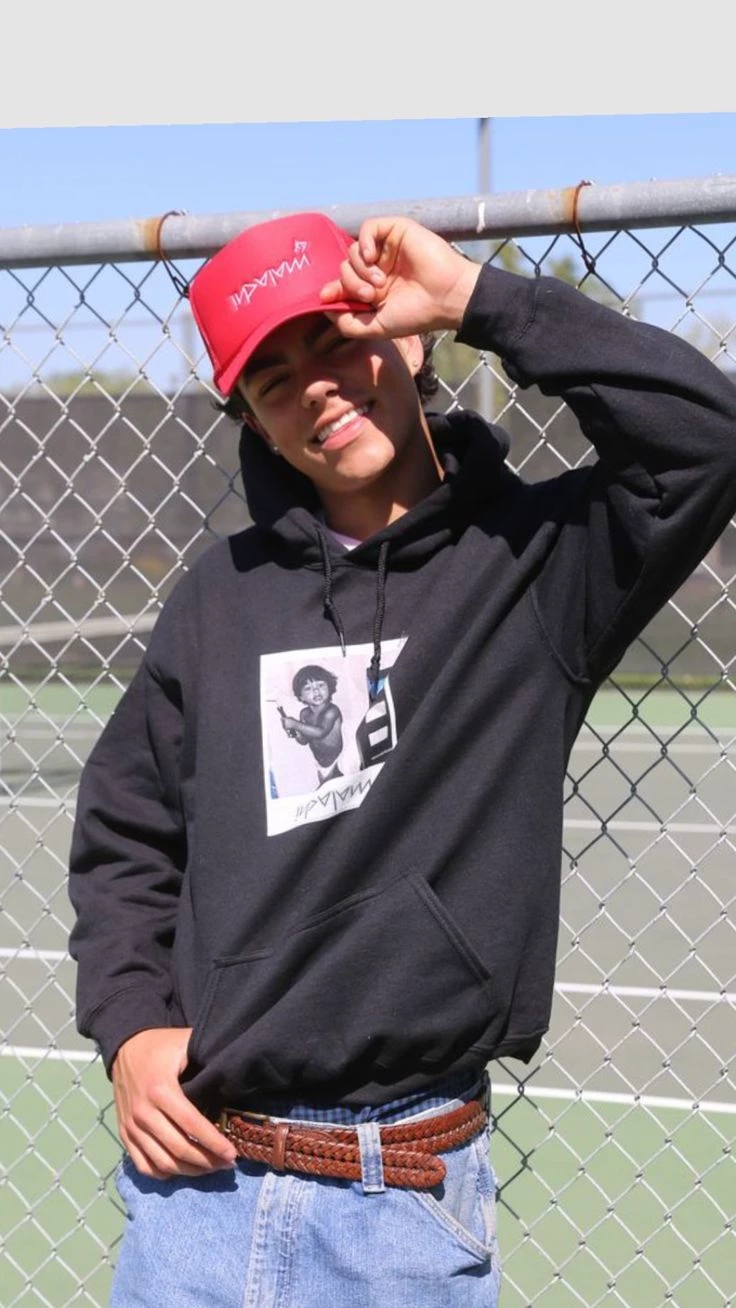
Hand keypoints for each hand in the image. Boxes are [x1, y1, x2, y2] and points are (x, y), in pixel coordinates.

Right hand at [111, 1027, 237, 1179]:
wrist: (124, 1047)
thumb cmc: (160, 1045)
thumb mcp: (184, 1042)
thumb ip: (206, 1057)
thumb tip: (234, 1071)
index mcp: (160, 1090)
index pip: (192, 1125)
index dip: (214, 1143)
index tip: (232, 1154)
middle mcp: (143, 1113)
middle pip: (178, 1148)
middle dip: (206, 1161)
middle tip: (226, 1164)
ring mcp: (131, 1126)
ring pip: (162, 1162)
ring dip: (189, 1171)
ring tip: (209, 1168)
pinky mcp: (124, 1134)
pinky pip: (142, 1165)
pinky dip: (163, 1173)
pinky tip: (181, 1169)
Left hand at [319, 216, 480, 339]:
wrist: (445, 298)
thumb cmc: (416, 315)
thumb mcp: (376, 327)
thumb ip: (348, 323)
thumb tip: (324, 306)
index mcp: (374, 290)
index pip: (343, 284)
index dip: (333, 289)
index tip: (326, 298)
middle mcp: (379, 269)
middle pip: (345, 267)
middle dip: (351, 283)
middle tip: (370, 295)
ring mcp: (387, 250)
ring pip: (354, 250)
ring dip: (360, 269)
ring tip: (380, 283)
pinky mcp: (396, 231)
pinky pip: (368, 228)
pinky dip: (364, 242)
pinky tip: (372, 257)